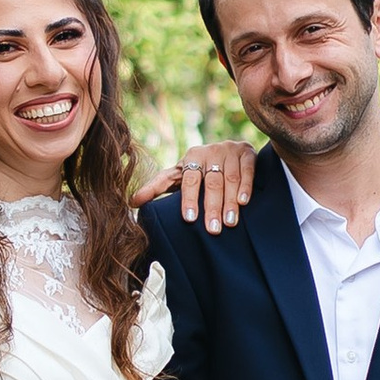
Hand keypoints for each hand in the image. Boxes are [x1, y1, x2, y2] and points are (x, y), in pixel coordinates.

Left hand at [133, 140, 258, 228]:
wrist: (230, 149)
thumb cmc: (199, 169)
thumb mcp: (178, 176)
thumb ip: (157, 187)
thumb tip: (131, 202)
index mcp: (191, 157)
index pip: (188, 180)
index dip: (189, 199)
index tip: (188, 219)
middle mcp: (209, 152)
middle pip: (211, 182)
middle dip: (211, 207)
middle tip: (212, 230)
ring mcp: (229, 151)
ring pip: (230, 179)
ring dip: (229, 202)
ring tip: (229, 223)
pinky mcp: (247, 153)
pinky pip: (247, 170)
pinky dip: (246, 186)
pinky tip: (243, 202)